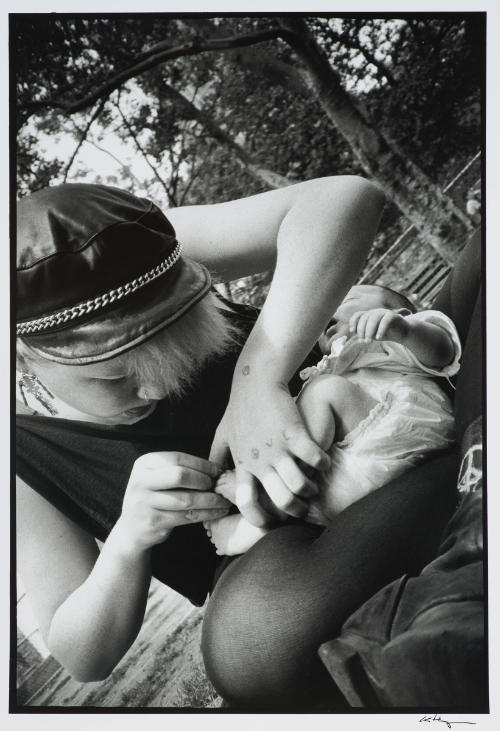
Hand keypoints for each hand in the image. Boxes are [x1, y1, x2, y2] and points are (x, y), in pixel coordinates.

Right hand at [115, 452, 230, 553]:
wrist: (132, 528)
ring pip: (186, 499)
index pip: (177, 458)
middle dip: (204, 480)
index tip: (218, 470)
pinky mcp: (153, 522)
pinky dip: (206, 514)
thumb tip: (216, 468)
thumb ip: (179, 469)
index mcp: (144, 464)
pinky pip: (187, 516)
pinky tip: (217, 512)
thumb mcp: (157, 477)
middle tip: (218, 486)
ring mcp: (145, 503)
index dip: (201, 464)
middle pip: (180, 476)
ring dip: (210, 500)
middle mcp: (141, 481)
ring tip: (224, 501)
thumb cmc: (153, 497)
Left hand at [210, 379, 329, 526]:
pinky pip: (315, 460)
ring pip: (299, 485)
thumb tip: (211, 475)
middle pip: (280, 500)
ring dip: (311, 490)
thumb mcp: (223, 434)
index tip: (270, 523)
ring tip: (314, 486)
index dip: (259, 518)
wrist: (256, 380)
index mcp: (243, 464)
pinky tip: (324, 462)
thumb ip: (217, 456)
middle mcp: (260, 461)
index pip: (246, 502)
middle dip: (295, 510)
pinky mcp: (295, 434)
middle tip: (303, 509)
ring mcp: (278, 448)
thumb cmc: (240, 407)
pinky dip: (322, 465)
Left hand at [349, 308, 409, 342]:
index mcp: (369, 315)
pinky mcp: (393, 316)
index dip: (353, 322)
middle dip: (362, 330)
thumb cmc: (386, 333)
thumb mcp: (373, 335)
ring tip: (369, 341)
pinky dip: (381, 329)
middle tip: (364, 341)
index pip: (358, 315)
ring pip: (374, 318)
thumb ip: (365, 335)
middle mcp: (375, 312)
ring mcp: (384, 312)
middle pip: (365, 318)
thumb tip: (357, 339)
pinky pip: (385, 320)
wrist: (403, 333)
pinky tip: (379, 338)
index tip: (352, 331)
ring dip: (369, 331)